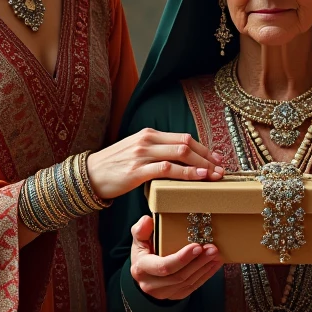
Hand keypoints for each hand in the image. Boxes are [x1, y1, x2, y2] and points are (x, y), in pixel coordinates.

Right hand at [87, 128, 225, 199]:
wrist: (89, 175)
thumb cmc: (114, 167)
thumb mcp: (136, 152)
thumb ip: (156, 152)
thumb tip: (180, 160)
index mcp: (150, 134)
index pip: (183, 138)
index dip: (204, 148)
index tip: (217, 159)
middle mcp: (148, 140)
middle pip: (186, 144)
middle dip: (208, 157)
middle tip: (222, 169)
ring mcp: (142, 154)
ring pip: (180, 154)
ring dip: (202, 165)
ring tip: (215, 175)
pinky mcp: (137, 170)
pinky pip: (167, 169)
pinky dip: (186, 173)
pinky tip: (198, 178)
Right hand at [129, 215, 221, 300]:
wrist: (144, 271)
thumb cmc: (143, 251)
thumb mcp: (138, 238)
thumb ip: (141, 229)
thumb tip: (147, 221)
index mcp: (141, 269)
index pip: (164, 266)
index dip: (182, 258)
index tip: (197, 246)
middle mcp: (151, 285)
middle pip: (179, 276)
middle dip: (198, 262)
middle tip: (212, 249)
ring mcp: (163, 293)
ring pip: (188, 282)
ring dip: (205, 268)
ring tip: (216, 254)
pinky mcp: (174, 296)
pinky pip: (192, 287)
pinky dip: (206, 275)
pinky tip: (214, 264)